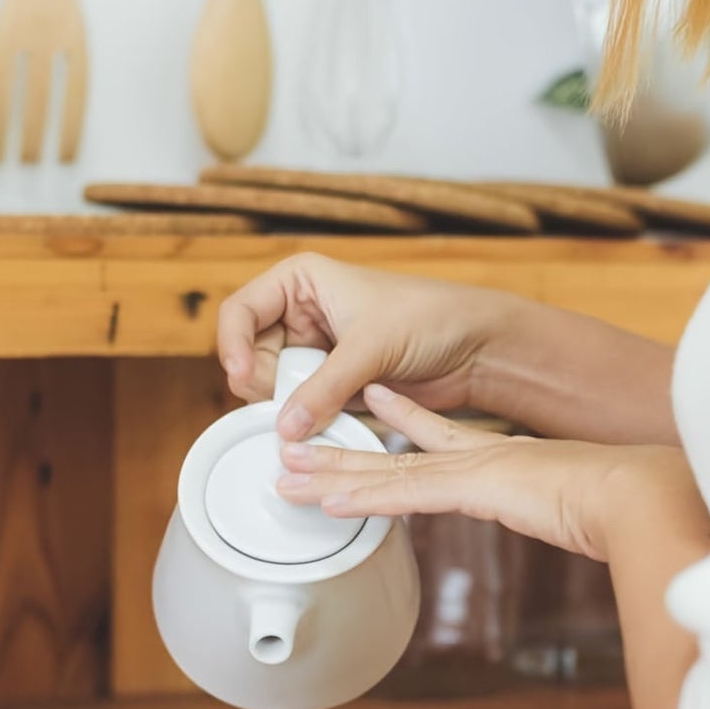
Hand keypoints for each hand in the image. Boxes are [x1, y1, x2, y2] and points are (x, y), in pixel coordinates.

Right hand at [215, 253, 512, 441]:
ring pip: (271, 385)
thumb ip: (323, 388)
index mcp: (299, 282)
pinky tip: (320, 422)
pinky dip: (303, 419)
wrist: (476, 350)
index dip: (232, 344)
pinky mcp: (328, 384)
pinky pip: (297, 406)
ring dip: (283, 404)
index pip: (240, 311)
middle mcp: (299, 314)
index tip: (242, 374)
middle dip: (263, 383)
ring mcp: (313, 351)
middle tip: (282, 403)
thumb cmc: (432, 319)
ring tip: (311, 411)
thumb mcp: (371, 347)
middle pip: (250, 355)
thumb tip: (284, 426)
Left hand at [276, 384, 698, 562]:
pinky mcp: (472, 489)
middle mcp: (474, 459)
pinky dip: (366, 500)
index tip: (372, 404)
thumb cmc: (617, 500)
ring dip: (331, 480)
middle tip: (293, 455)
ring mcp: (469, 472)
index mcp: (497, 458)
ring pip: (385, 476)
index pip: (434, 437)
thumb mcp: (576, 500)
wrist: (637, 494)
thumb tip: (568, 511)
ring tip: (287, 477)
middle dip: (338, 460)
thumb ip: (559, 502)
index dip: (399, 422)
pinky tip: (330, 503)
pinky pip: (406, 497)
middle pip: (391, 458)